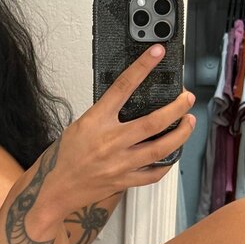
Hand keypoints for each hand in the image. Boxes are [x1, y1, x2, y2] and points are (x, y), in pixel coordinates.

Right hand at [43, 45, 195, 216]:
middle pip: (153, 122)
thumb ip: (104, 114)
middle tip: (187, 98)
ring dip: (180, 134)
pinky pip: (153, 173)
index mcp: (96, 121)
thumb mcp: (79, 125)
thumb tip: (127, 102)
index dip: (142, 68)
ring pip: (160, 149)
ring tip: (189, 122)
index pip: (123, 87)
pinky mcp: (124, 181)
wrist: (55, 189)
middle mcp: (110, 142)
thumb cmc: (64, 157)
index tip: (156, 54)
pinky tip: (173, 154)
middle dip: (176, 108)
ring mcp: (119, 163)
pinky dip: (167, 163)